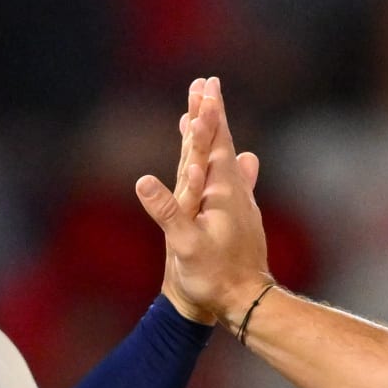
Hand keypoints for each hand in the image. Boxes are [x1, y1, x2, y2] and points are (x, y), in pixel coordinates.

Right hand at [137, 77, 269, 324]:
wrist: (244, 303)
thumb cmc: (214, 278)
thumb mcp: (186, 246)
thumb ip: (166, 212)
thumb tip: (143, 180)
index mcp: (221, 192)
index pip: (212, 144)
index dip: (208, 114)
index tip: (206, 85)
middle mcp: (233, 193)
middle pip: (220, 144)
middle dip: (211, 114)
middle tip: (206, 84)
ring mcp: (238, 204)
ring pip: (224, 160)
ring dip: (214, 136)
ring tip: (206, 115)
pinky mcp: (238, 218)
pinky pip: (229, 181)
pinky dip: (222, 165)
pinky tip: (236, 163)